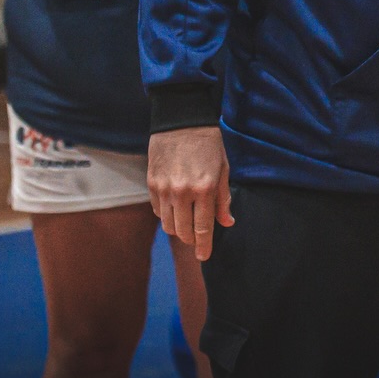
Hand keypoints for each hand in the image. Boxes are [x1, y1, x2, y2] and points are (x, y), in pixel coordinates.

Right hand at [148, 125, 233, 260]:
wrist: (182, 120)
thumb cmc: (209, 143)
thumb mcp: (224, 168)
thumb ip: (224, 199)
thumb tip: (227, 222)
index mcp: (205, 188)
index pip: (202, 228)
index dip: (203, 246)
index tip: (203, 257)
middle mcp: (182, 192)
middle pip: (182, 231)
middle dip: (191, 240)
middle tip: (197, 239)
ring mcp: (165, 189)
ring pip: (168, 224)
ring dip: (178, 228)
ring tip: (187, 223)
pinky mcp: (152, 183)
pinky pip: (158, 210)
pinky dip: (167, 215)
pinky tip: (175, 208)